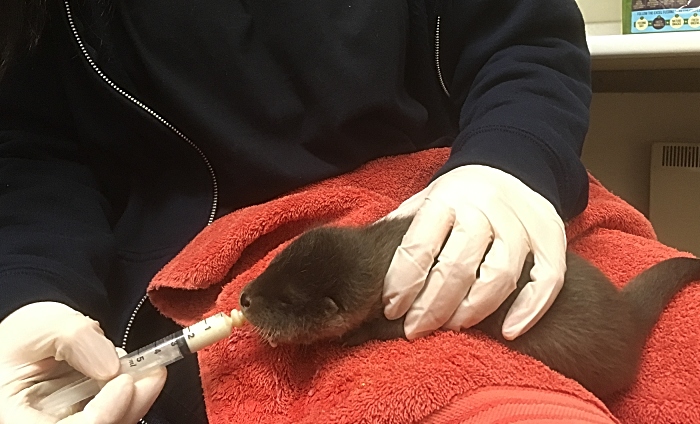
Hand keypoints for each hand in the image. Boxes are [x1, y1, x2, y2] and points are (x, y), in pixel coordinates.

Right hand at [0, 302, 166, 423]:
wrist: (30, 341)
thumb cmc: (26, 336)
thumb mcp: (46, 325)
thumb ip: (77, 339)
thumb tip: (111, 366)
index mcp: (14, 414)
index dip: (104, 410)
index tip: (125, 380)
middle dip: (128, 403)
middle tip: (152, 372)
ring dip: (135, 400)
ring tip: (147, 368)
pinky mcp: (85, 420)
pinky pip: (114, 417)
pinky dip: (132, 398)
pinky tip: (138, 374)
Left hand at [382, 164, 566, 340]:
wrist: (511, 165)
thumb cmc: (457, 196)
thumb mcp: (423, 201)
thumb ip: (400, 231)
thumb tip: (366, 271)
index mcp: (444, 198)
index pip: (419, 246)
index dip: (402, 284)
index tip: (391, 310)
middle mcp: (483, 207)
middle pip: (456, 266)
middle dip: (432, 305)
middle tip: (416, 329)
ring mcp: (520, 222)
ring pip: (499, 275)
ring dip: (473, 309)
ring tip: (454, 327)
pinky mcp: (551, 236)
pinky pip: (547, 280)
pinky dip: (529, 309)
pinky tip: (508, 331)